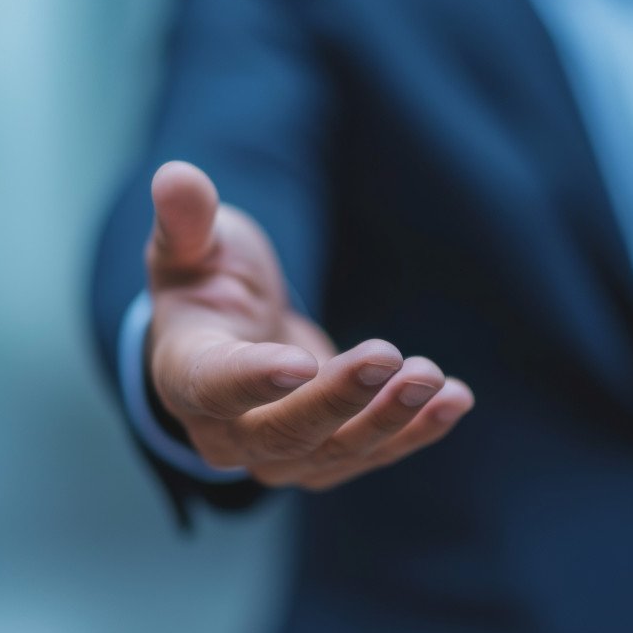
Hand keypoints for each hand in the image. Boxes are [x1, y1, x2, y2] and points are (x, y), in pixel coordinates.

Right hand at [144, 161, 474, 490]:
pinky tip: (456, 398)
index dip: (253, 380)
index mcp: (185, 376)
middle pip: (283, 433)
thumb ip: (186, 221)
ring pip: (335, 452)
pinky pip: (373, 454)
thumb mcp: (191, 248)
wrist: (227, 340)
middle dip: (340, 400)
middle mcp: (226, 433)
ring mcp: (279, 455)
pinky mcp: (326, 457)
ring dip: (389, 419)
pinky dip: (417, 431)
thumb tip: (175, 175)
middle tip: (387, 355)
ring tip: (432, 378)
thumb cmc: (206, 285)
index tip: (300, 362)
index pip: (214, 386)